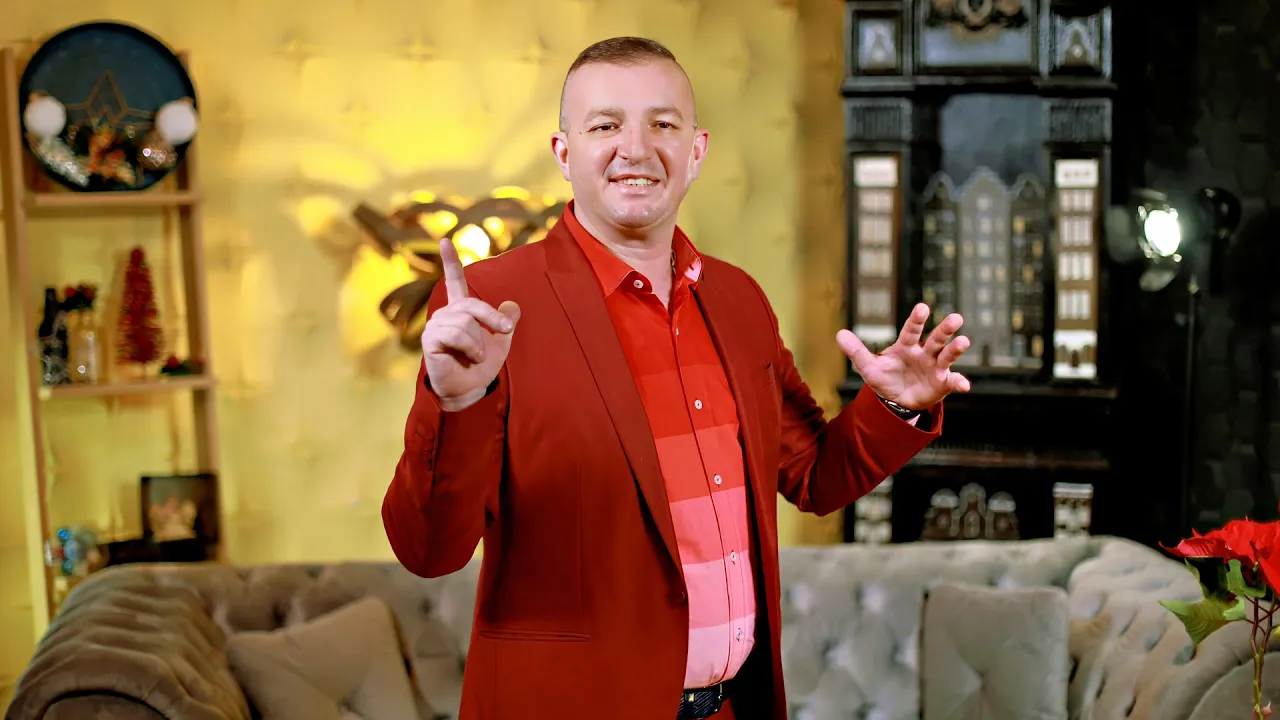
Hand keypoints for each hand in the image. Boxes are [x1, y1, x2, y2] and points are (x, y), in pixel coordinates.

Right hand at [421, 237, 520, 411]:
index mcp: (460, 310)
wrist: (469, 390)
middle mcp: (445, 314)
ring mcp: (435, 326)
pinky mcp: (430, 340)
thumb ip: (505, 322)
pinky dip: (468, 346)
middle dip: (492, 320)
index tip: (445, 239)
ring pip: (465, 322)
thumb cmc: (480, 366)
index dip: (450, 261)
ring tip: (475, 355)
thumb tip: (513, 305)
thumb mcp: (500, 342)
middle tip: (504, 332)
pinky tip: (467, 356)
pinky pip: (455, 333)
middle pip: (473, 305)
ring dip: (478, 342)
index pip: (455, 281)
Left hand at [836, 303, 970, 410]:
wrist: (896, 400)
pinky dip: (960, 382)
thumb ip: (857, 351)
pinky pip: (953, 381)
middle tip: (956, 318)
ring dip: (955, 349)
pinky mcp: (942, 383)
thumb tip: (839, 334)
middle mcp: (923, 353)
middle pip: (935, 338)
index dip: (916, 320)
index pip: (911, 330)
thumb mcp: (869, 367)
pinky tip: (964, 385)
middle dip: (945, 329)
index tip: (923, 307)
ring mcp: (935, 367)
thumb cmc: (886, 378)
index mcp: (906, 346)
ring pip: (947, 355)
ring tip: (964, 341)